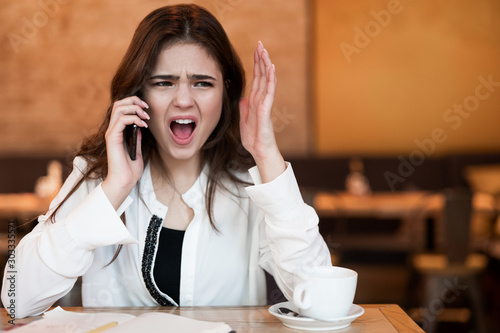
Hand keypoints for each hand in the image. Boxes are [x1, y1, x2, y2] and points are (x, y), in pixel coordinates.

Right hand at [102, 96, 148, 208]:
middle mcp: (113, 130)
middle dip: (133, 101)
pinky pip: (121, 120)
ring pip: (119, 108)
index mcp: (118, 132)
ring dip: (134, 108)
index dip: (134, 103)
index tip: (147, 108)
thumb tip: (140, 127)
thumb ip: (137, 138)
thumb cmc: (130, 170)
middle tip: (146, 106)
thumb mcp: (137, 150)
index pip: (121, 108)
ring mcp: (111, 133)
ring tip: (145, 115)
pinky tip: (143, 125)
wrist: (125, 181)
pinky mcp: (112, 138)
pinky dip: (134, 118)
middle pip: (118, 104)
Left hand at [240, 42, 284, 181]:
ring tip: (265, 52)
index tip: (256, 51)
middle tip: (260, 44)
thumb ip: (244, 108)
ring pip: (267, 81)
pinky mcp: (266, 111)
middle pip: (262, 76)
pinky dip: (271, 80)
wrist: (260, 152)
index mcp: (255, 102)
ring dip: (266, 66)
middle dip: (261, 60)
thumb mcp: (244, 121)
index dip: (256, 65)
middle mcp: (261, 100)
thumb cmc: (254, 139)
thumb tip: (243, 97)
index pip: (257, 79)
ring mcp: (265, 104)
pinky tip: (271, 69)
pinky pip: (269, 93)